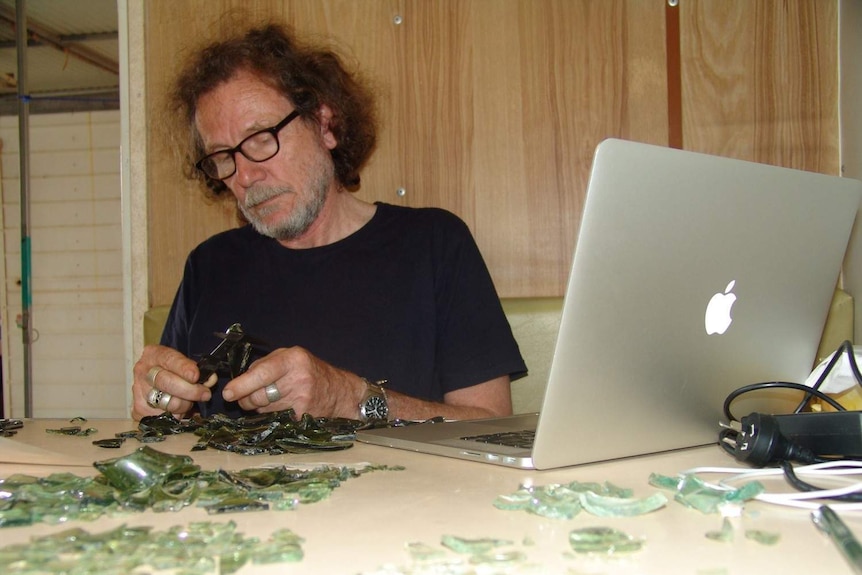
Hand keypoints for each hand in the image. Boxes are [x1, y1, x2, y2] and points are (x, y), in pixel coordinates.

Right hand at [131, 344, 215, 420]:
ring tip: (188, 402)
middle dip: (189, 390)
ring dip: (184, 405)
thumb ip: (199, 370)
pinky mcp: (139, 410)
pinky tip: (178, 410)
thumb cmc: (176, 371)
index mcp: (154, 354)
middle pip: (166, 383)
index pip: (169, 359)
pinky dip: (175, 416)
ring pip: (167, 403)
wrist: (159, 380)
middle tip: (205, 394)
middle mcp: (143, 371)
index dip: (183, 368)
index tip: (195, 376)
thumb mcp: (186, 364)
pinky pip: (163, 418)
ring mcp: (138, 392)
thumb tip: (210, 380)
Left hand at [221, 346, 362, 417]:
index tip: (228, 393)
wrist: (341, 392)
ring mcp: (303, 400)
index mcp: (294, 359)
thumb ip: (265, 365)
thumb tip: (238, 382)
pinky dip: (273, 417)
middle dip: (247, 399)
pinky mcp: (304, 417)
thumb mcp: (291, 358)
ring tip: (274, 400)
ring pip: (264, 410)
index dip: (242, 385)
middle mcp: (299, 378)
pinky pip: (275, 420)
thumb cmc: (311, 372)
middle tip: (248, 398)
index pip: (262, 373)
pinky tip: (283, 410)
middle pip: (259, 396)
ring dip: (261, 408)